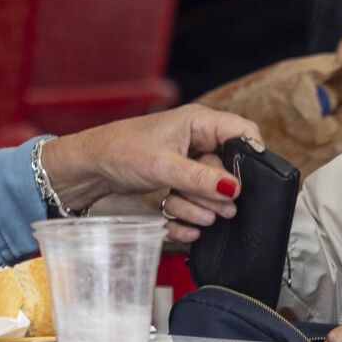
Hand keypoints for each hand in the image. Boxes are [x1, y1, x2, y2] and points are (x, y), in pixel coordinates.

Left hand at [41, 104, 261, 243]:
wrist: (90, 169)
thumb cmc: (119, 151)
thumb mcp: (162, 165)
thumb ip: (200, 178)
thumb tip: (234, 188)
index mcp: (199, 122)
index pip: (245, 133)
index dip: (251, 157)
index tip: (242, 183)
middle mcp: (199, 140)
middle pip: (229, 171)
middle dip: (214, 193)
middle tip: (199, 201)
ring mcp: (190, 163)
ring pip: (213, 192)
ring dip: (196, 206)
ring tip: (173, 204)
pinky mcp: (181, 183)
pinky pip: (197, 204)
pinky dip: (186, 216)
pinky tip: (173, 219)